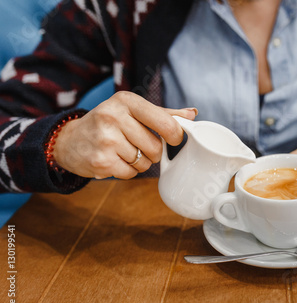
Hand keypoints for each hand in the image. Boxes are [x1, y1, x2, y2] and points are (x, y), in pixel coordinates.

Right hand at [52, 91, 196, 178]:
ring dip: (140, 162)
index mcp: (126, 101)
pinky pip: (131, 174)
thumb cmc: (108, 123)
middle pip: (156, 147)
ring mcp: (106, 140)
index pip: (164, 122)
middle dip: (153, 152)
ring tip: (123, 151)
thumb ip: (163, 113)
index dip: (175, 134)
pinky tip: (115, 160)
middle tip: (138, 145)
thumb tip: (193, 114)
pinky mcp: (100, 161)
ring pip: (145, 162)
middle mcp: (114, 117)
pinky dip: (128, 171)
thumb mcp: (132, 110)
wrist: (69, 140)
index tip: (174, 138)